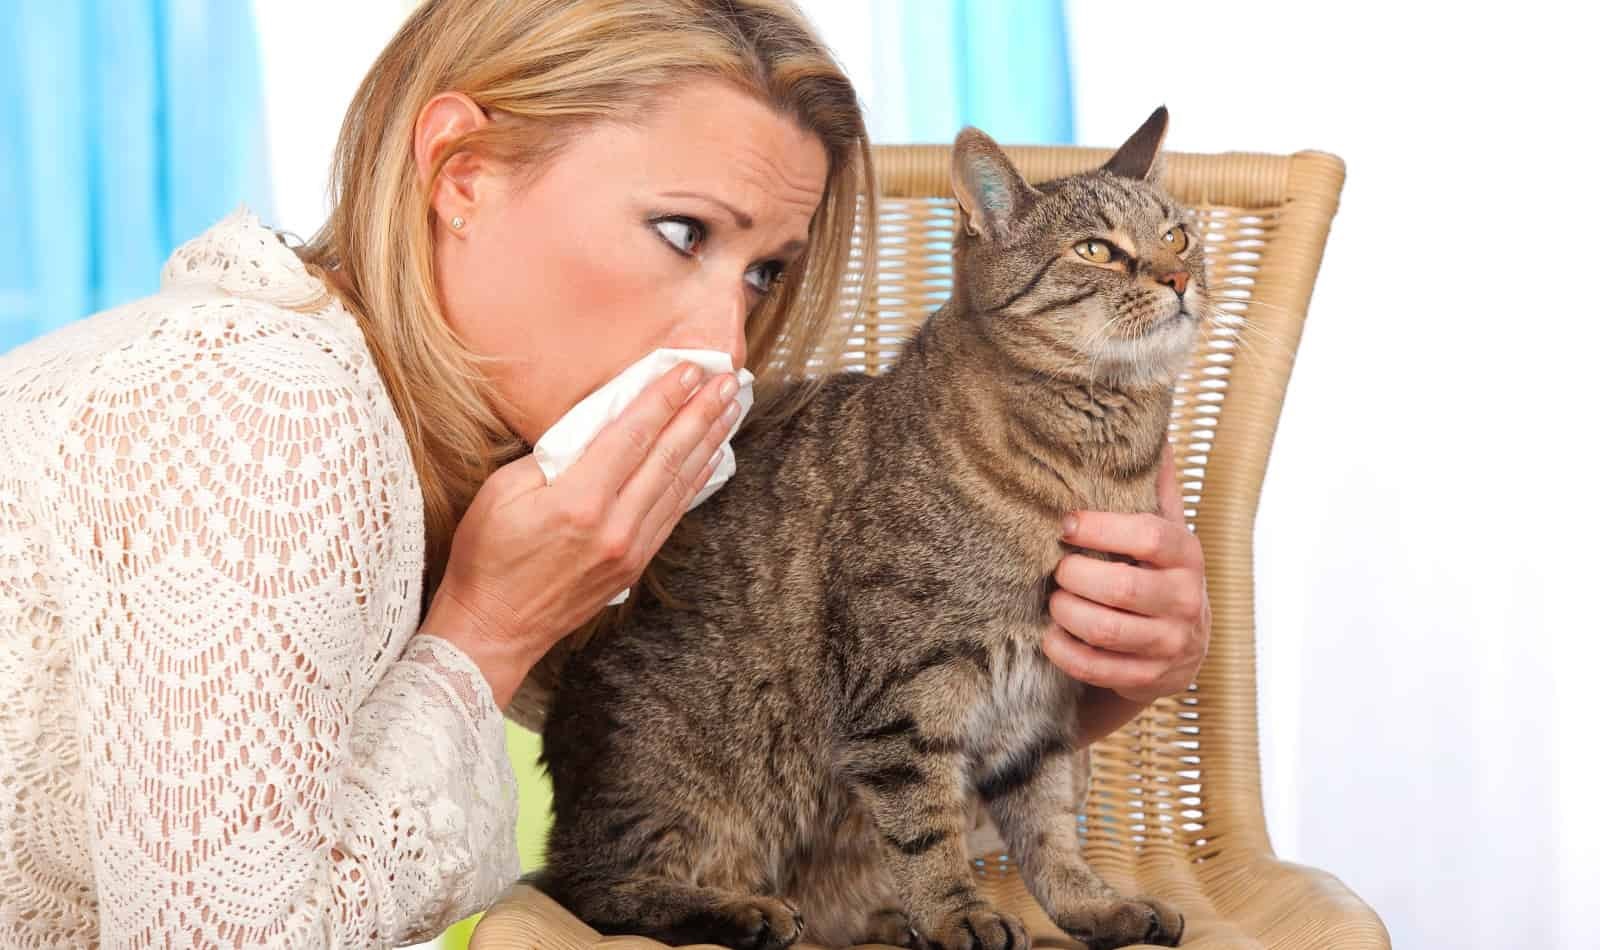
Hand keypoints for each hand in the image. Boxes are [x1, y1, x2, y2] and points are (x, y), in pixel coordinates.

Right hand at [421, 361, 743, 706]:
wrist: (494, 628)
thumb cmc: (487, 556)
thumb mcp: (502, 493)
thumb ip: (553, 455)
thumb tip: (596, 427)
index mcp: (579, 501)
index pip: (633, 435)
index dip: (664, 398)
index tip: (689, 369)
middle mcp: (614, 526)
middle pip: (668, 456)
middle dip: (701, 412)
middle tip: (728, 380)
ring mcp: (630, 549)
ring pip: (679, 484)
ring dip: (708, 441)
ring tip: (729, 409)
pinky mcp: (634, 564)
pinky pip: (673, 513)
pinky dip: (695, 480)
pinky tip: (710, 456)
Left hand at [1041, 443, 1210, 705]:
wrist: (1179, 649)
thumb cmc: (1157, 575)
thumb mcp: (1164, 532)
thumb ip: (1155, 486)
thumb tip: (1154, 425)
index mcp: (1187, 555)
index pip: (1150, 536)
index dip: (1102, 529)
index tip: (1065, 525)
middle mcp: (1187, 600)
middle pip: (1124, 588)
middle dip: (1076, 577)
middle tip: (1055, 570)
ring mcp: (1171, 644)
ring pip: (1107, 630)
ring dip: (1067, 614)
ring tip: (1052, 601)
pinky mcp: (1150, 680)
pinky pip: (1098, 668)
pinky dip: (1066, 652)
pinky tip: (1050, 637)